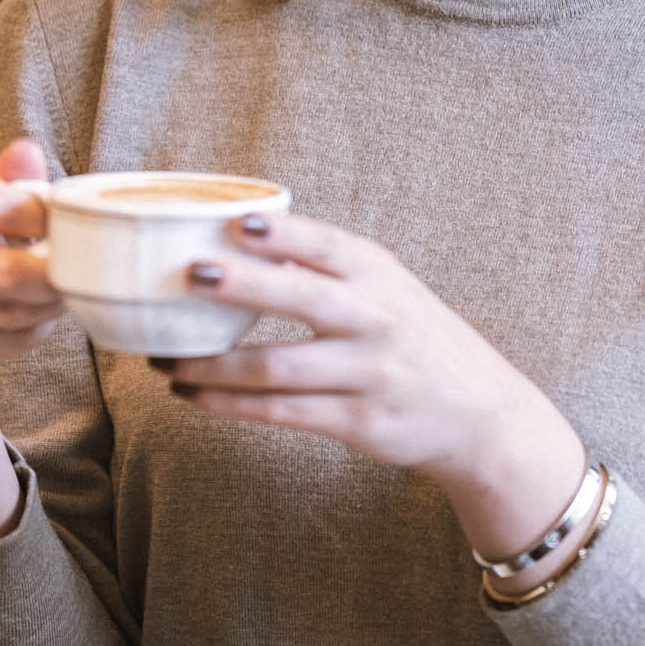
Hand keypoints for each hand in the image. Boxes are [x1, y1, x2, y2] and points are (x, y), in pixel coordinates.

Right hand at [0, 137, 65, 401]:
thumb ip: (8, 182)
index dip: (39, 216)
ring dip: (49, 304)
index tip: (66, 224)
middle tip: (83, 272)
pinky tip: (36, 319)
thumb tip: (27, 148)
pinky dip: (32, 331)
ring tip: (64, 293)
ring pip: (9, 310)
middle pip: (3, 269)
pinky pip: (5, 340)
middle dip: (52, 274)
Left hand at [157, 213, 588, 564]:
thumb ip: (327, 268)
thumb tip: (236, 238)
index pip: (328, 246)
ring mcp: (368, 374)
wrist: (480, 413)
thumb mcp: (387, 288)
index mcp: (380, 276)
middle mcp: (377, 321)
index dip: (282, 234)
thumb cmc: (412, 337)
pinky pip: (280, 412)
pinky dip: (228, 403)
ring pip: (276, 368)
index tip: (235, 223)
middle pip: (301, 300)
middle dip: (242, 286)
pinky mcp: (359, 423)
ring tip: (164, 359)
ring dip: (211, 365)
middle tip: (187, 275)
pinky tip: (192, 394)